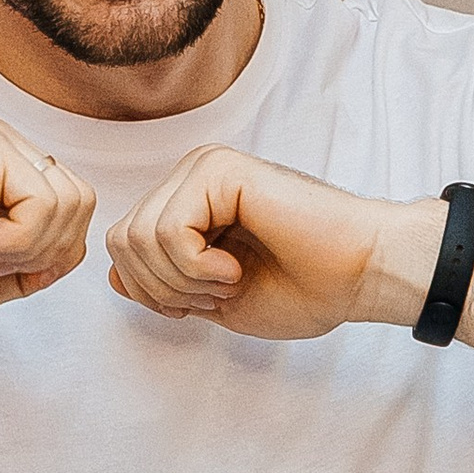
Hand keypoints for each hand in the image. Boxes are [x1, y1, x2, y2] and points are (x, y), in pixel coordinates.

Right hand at [0, 114, 98, 334]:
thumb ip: (41, 259)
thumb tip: (77, 248)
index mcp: (3, 170)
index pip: (75, 206)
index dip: (50, 255)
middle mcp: (0, 146)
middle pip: (82, 200)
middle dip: (46, 251)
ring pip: (70, 199)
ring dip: (29, 248)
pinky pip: (44, 201)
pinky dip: (15, 241)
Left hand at [105, 148, 440, 340]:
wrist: (360, 275)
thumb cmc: (304, 288)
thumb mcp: (214, 298)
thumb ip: (165, 284)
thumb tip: (112, 275)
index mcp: (189, 204)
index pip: (124, 247)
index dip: (152, 292)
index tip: (203, 303)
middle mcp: (190, 179)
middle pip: (121, 242)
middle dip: (163, 289)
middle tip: (220, 293)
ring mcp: (203, 169)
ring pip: (137, 237)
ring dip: (184, 280)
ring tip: (231, 281)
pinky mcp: (218, 170)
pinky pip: (167, 231)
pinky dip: (196, 267)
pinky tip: (235, 268)